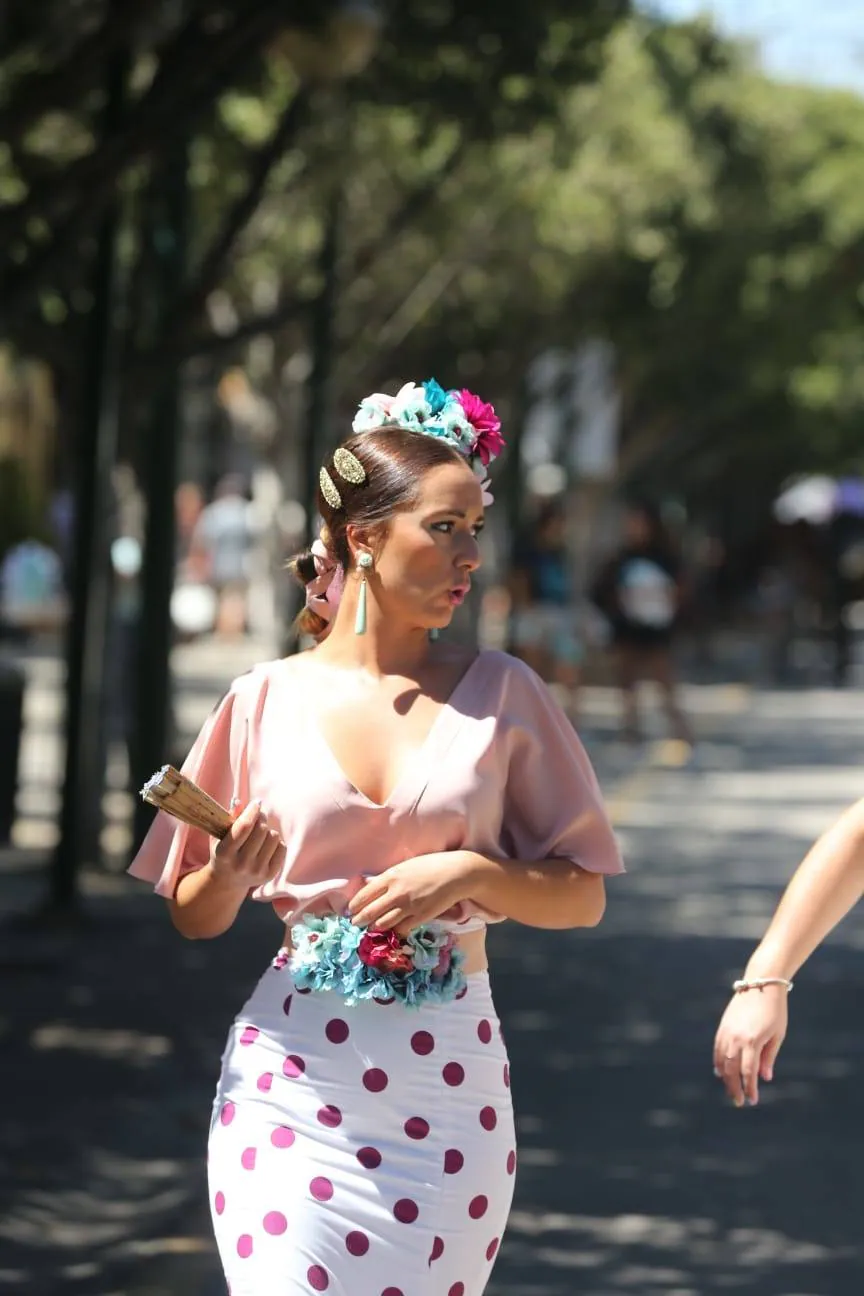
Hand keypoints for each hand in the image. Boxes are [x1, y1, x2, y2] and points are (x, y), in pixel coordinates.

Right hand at [210, 800, 284, 891]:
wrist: (227, 882)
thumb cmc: (223, 852)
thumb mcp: (219, 836)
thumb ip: (228, 818)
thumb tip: (238, 802)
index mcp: (225, 853)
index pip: (244, 827)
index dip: (253, 811)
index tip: (257, 802)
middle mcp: (241, 864)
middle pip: (261, 830)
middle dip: (261, 818)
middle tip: (258, 816)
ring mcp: (257, 871)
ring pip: (274, 836)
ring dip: (268, 831)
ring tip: (259, 834)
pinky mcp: (270, 875)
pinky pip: (282, 847)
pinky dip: (275, 842)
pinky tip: (265, 845)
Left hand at [348, 852, 474, 934]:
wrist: (456, 873)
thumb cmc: (431, 866)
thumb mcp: (405, 866)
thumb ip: (389, 878)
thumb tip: (371, 886)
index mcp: (391, 876)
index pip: (364, 895)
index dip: (354, 905)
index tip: (350, 910)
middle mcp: (396, 892)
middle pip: (369, 912)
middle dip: (359, 920)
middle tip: (355, 923)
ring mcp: (408, 906)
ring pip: (382, 923)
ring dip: (374, 927)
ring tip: (371, 928)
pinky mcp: (420, 917)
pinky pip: (400, 929)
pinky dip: (393, 931)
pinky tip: (391, 930)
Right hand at [713, 985, 788, 1107]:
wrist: (761, 983)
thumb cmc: (775, 1010)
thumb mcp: (777, 1035)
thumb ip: (769, 1057)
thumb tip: (764, 1077)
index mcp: (752, 1041)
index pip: (748, 1072)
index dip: (749, 1088)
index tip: (753, 1100)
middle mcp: (736, 1038)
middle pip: (731, 1069)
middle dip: (734, 1087)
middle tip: (739, 1101)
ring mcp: (727, 1031)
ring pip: (721, 1060)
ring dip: (725, 1077)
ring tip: (730, 1089)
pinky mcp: (723, 1025)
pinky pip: (717, 1048)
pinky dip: (718, 1061)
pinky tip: (720, 1071)